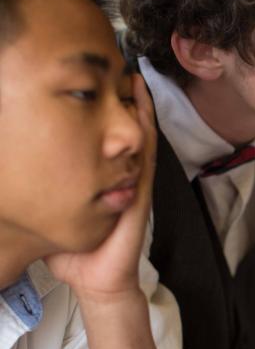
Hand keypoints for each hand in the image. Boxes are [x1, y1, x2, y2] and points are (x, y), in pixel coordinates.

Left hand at [46, 75, 155, 298]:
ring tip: (133, 76)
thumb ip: (42, 197)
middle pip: (124, 130)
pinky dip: (146, 128)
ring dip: (139, 106)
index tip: (94, 86)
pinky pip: (146, 153)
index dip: (103, 112)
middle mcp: (122, 176)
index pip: (105, 139)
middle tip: (117, 66)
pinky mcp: (141, 191)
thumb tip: (9, 182)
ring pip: (139, 135)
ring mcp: (134, 182)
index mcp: (105, 180)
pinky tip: (143, 107)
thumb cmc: (78, 254)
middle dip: (122, 100)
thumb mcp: (55, 216)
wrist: (98, 281)